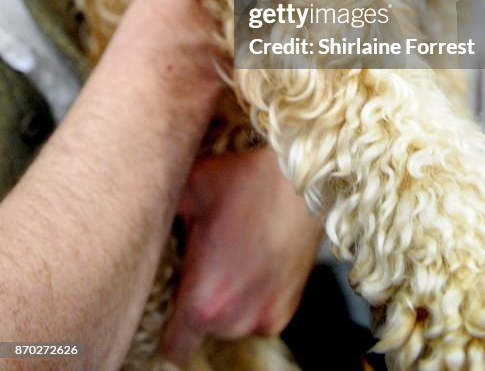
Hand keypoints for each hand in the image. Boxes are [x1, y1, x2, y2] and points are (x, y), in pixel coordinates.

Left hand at [160, 148, 322, 364]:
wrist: (305, 179)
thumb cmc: (248, 181)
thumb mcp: (192, 187)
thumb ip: (159, 213)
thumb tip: (135, 213)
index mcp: (202, 300)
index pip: (173, 348)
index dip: (167, 327)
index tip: (169, 303)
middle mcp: (234, 320)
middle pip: (203, 330)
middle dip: (200, 302)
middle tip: (205, 262)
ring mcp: (265, 318)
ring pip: (233, 322)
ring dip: (229, 301)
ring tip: (232, 257)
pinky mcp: (288, 309)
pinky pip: (260, 314)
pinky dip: (255, 297)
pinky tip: (255, 260)